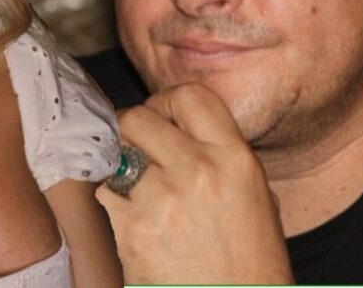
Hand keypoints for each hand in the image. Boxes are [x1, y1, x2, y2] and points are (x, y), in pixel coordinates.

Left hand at [97, 84, 293, 283]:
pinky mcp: (133, 230)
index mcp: (235, 159)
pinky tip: (133, 220)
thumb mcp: (256, 198)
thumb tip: (182, 132)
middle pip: (139, 117)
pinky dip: (112, 202)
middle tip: (138, 151)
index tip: (162, 119)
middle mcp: (200, 171)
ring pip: (117, 155)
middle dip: (133, 131)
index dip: (167, 103)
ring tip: (137, 191)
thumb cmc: (251, 265)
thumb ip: (222, 158)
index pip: (190, 96)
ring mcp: (163, 200)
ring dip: (121, 169)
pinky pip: (106, 194)